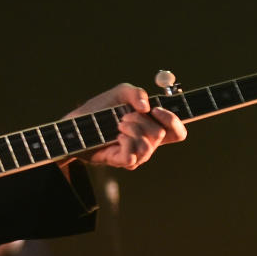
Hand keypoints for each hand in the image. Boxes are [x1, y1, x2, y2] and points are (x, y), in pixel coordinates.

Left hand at [66, 83, 185, 169]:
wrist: (78, 122)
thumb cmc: (101, 109)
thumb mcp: (120, 93)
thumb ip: (136, 93)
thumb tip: (147, 107)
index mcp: (153, 127)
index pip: (178, 132)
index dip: (173, 121)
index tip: (156, 110)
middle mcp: (149, 143)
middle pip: (160, 134)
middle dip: (141, 120)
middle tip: (124, 116)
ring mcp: (137, 155)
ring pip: (147, 145)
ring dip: (131, 129)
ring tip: (118, 125)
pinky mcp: (123, 162)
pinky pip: (132, 156)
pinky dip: (124, 141)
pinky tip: (116, 136)